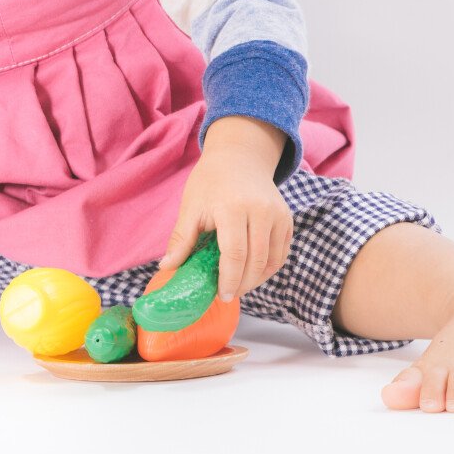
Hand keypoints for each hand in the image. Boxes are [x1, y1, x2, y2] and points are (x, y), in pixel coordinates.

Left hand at [157, 127, 293, 302]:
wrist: (239, 157)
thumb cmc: (210, 182)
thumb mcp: (191, 207)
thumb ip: (181, 239)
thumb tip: (166, 268)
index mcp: (233, 208)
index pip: (234, 254)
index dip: (229, 279)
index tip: (222, 295)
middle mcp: (261, 212)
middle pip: (255, 261)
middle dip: (242, 284)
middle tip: (227, 295)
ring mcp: (278, 216)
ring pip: (272, 261)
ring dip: (256, 279)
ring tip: (237, 286)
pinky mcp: (287, 220)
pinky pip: (281, 253)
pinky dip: (268, 268)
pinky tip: (252, 273)